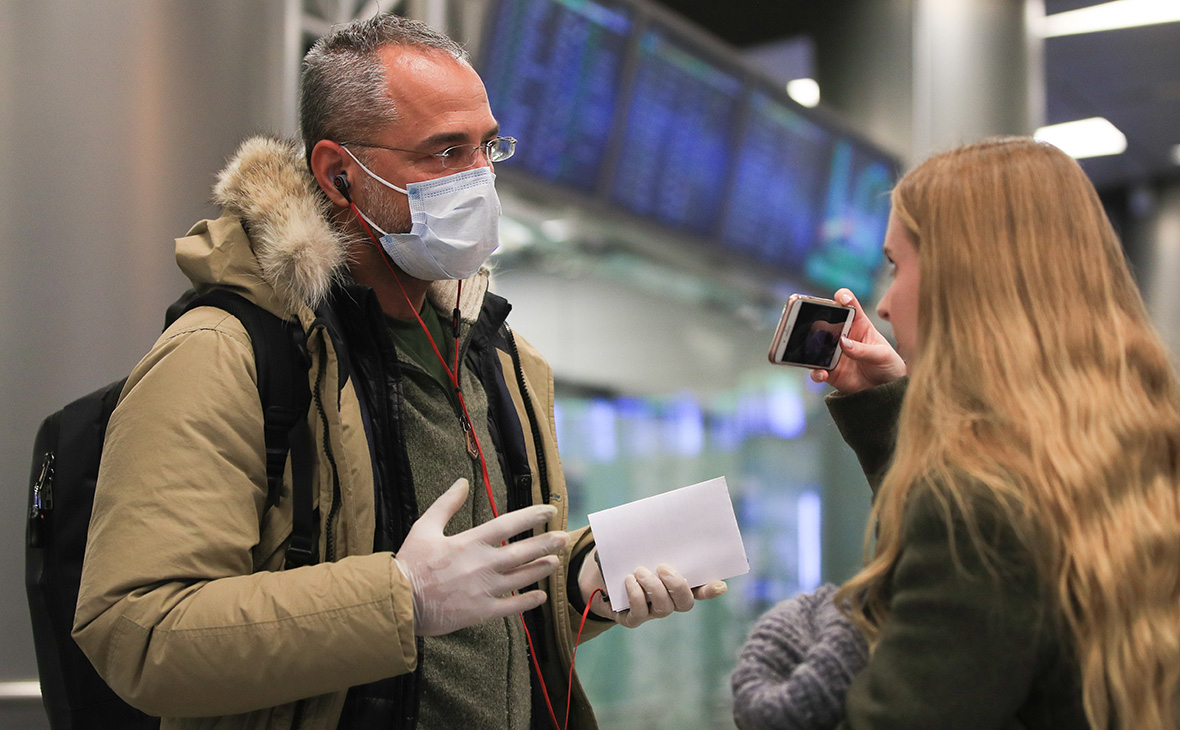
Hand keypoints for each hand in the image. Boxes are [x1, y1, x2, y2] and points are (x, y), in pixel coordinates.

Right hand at [395, 478, 567, 636]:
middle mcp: (483, 564)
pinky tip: (541, 596)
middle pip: (523, 551)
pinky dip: (528, 601)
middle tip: (564, 537)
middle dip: (547, 543)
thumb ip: (446, 504)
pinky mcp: (481, 611)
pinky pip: (512, 607)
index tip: (549, 510)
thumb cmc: (411, 563)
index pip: (509, 524)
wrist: (400, 601)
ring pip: (522, 577)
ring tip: (555, 562)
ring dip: (541, 568)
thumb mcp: (425, 527)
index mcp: (470, 542)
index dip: (532, 516)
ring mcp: (484, 589)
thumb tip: (461, 482)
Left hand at [579, 548, 726, 628]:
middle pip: (685, 602)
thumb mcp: (640, 545)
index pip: (701, 589)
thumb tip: (658, 518)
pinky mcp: (632, 618)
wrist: (599, 576)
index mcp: (677, 583)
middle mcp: (669, 600)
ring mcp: (651, 611)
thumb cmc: (626, 557)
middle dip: (677, 585)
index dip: (711, 589)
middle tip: (663, 567)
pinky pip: (639, 614)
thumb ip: (652, 537)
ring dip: (653, 588)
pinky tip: (628, 581)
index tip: (720, 584)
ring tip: (640, 571)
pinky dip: (635, 596)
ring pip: (664, 608)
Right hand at [812, 288, 905, 393]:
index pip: (849, 305)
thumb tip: (843, 343)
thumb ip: (864, 349)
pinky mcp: (829, 371)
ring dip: (809, 347)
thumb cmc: (888, 365)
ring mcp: (834, 353)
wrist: (885, 390)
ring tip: (812, 352)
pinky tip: (823, 374)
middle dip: (814, 319)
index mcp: (858, 324)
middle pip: (824, 322)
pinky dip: (816, 372)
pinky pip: (816, 370)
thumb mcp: (882, 355)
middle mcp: (842, 336)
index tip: (842, 298)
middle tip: (811, 322)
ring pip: (815, 346)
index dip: (843, 297)